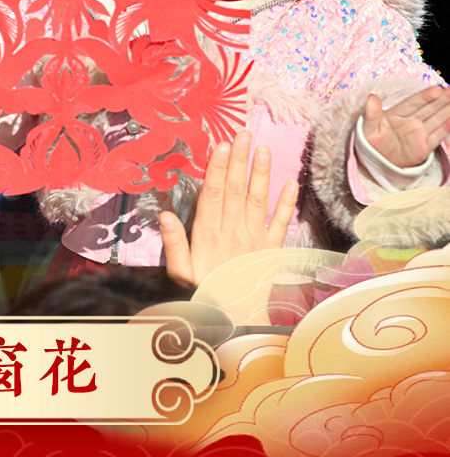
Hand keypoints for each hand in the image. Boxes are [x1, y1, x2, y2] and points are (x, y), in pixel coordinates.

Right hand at [159, 132, 298, 287]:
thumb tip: (165, 215)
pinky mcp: (271, 249)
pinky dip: (287, 204)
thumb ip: (173, 244)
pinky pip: (280, 224)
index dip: (218, 169)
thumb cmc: (204, 293)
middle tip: (243, 134)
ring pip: (257, 200)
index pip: (214, 195)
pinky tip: (291, 183)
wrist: (236, 322)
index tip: (222, 146)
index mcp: (208, 235)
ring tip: (263, 149)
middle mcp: (233, 232)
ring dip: (261, 173)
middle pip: (236, 190)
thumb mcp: (180, 273)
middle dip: (239, 160)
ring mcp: (254, 239)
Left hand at [362, 86, 449, 169]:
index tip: (436, 89)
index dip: (425, 96)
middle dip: (442, 99)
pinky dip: (445, 129)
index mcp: (398, 114)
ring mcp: (419, 133)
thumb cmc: (372, 142)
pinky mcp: (424, 147)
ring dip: (447, 110)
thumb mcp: (368, 129)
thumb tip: (371, 98)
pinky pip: (436, 136)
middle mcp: (412, 121)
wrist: (377, 164)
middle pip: (429, 108)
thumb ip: (371, 114)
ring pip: (436, 119)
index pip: (413, 103)